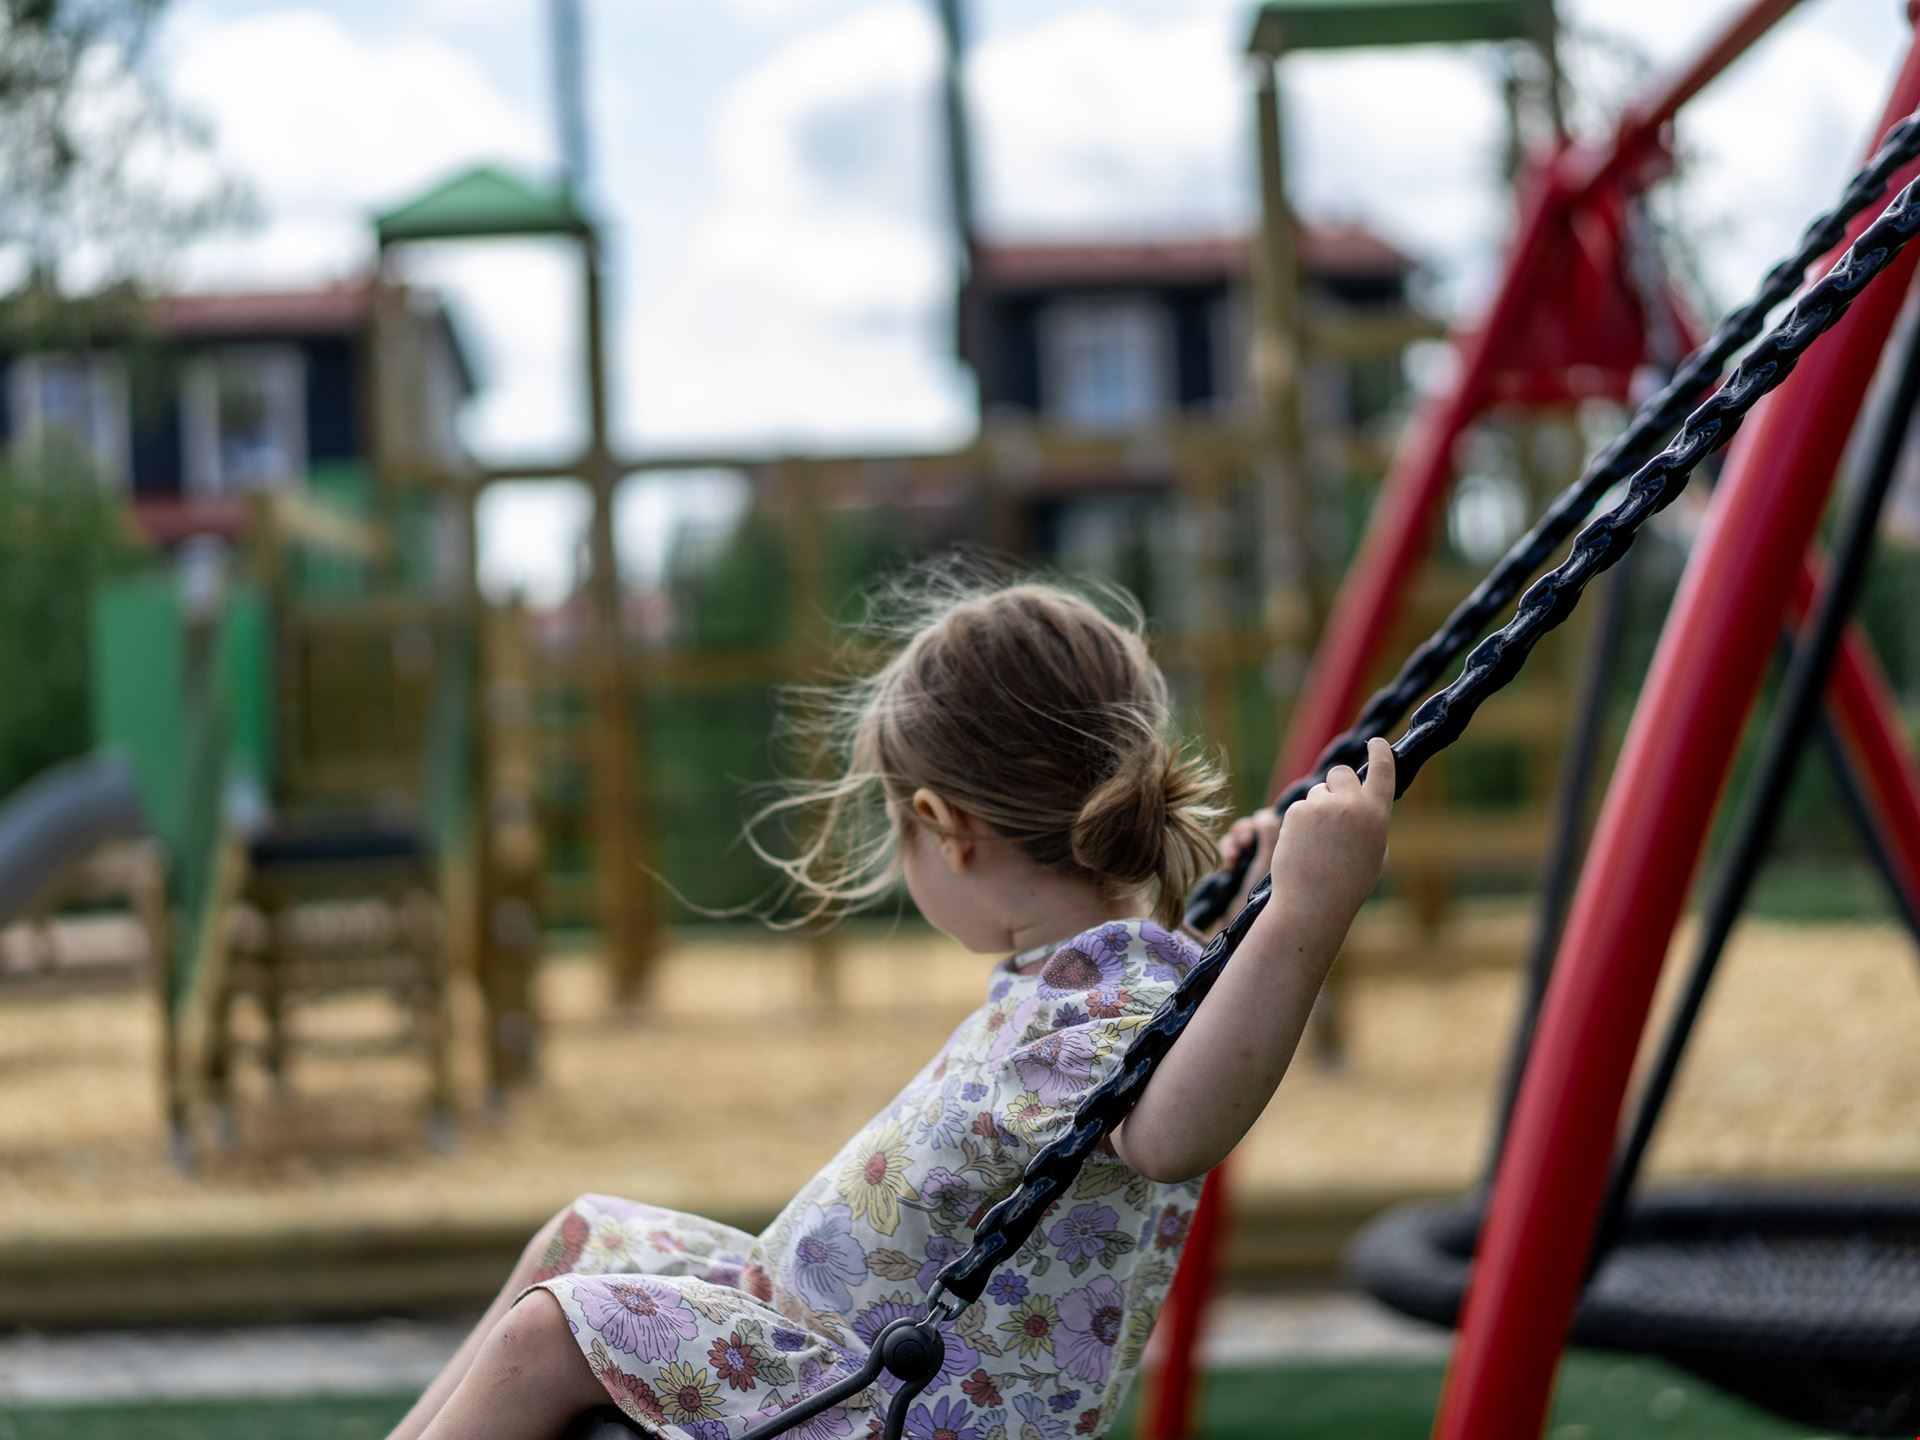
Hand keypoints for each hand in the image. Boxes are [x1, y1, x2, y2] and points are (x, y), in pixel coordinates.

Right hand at [1211, 808, 1281, 933]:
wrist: (1246, 927)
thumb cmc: (1263, 896)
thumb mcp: (1268, 861)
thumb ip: (1268, 832)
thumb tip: (1265, 814)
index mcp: (1289, 848)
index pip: (1276, 820)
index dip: (1262, 823)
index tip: (1257, 837)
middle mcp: (1274, 851)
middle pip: (1256, 823)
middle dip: (1245, 832)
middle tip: (1243, 845)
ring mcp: (1257, 859)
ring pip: (1241, 833)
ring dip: (1233, 842)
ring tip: (1233, 858)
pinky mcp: (1242, 866)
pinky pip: (1230, 845)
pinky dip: (1227, 851)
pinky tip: (1228, 866)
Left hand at [1267, 737, 1394, 923]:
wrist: (1313, 902)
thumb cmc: (1347, 883)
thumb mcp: (1374, 852)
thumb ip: (1370, 822)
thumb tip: (1361, 800)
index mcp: (1377, 815)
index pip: (1383, 769)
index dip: (1380, 752)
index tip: (1375, 742)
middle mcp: (1352, 805)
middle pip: (1341, 773)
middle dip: (1337, 784)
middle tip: (1333, 810)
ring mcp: (1323, 806)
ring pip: (1318, 791)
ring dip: (1317, 808)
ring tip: (1318, 842)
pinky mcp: (1297, 812)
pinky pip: (1300, 807)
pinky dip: (1299, 822)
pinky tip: (1303, 845)